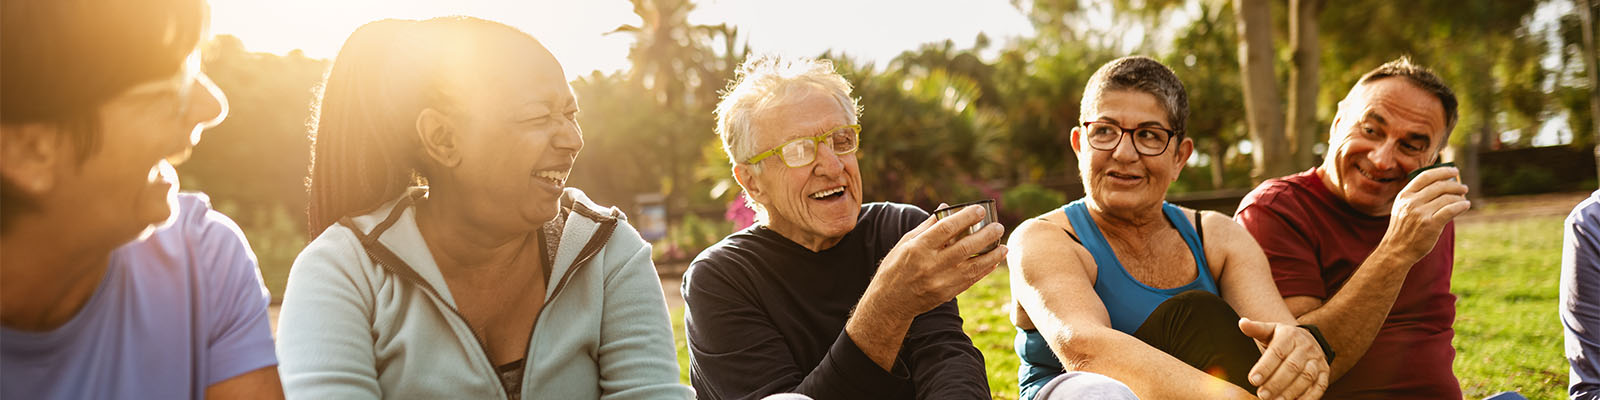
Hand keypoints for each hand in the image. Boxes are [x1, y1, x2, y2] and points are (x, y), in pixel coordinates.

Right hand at [869, 204, 1007, 319]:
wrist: (890, 301)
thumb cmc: (897, 267)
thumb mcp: (906, 243)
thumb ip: (927, 226)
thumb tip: (946, 208)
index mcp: (918, 247)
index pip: (946, 228)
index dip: (966, 217)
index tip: (980, 210)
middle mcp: (930, 264)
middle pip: (964, 247)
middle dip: (985, 235)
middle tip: (998, 227)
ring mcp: (939, 281)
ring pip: (973, 266)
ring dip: (992, 255)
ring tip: (1003, 246)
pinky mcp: (946, 294)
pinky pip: (971, 280)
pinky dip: (984, 270)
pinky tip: (994, 262)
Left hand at [1239, 318, 1328, 399]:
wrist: (1305, 339)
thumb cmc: (1281, 338)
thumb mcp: (1269, 330)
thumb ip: (1256, 329)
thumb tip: (1243, 323)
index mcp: (1290, 335)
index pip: (1277, 352)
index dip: (1265, 367)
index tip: (1252, 380)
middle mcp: (1306, 347)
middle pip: (1292, 367)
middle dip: (1276, 383)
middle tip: (1262, 395)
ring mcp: (1317, 360)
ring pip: (1306, 377)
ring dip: (1291, 392)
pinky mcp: (1324, 373)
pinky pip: (1320, 386)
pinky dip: (1309, 397)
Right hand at [1383, 167, 1470, 260]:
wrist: (1396, 250)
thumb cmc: (1403, 229)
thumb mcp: (1402, 208)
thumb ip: (1416, 196)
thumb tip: (1442, 183)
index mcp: (1404, 195)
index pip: (1426, 176)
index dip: (1442, 171)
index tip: (1454, 171)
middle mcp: (1412, 202)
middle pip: (1439, 186)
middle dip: (1455, 185)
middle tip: (1463, 188)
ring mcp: (1421, 213)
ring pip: (1447, 198)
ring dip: (1460, 197)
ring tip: (1464, 199)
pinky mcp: (1431, 224)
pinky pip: (1451, 210)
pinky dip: (1462, 206)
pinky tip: (1466, 205)